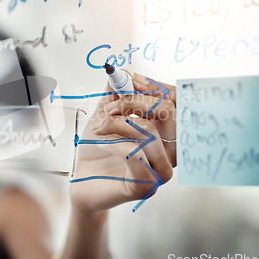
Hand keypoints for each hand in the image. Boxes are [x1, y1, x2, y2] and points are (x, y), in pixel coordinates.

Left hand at [70, 72, 176, 212]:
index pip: (178, 101)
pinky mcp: (144, 187)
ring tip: (99, 128)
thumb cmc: (97, 150)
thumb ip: (116, 92)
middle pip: (167, 110)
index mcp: (166, 132)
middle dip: (132, 101)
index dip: (156, 86)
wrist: (80, 181)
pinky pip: (135, 155)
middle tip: (108, 109)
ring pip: (150, 131)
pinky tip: (102, 144)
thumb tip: (123, 71)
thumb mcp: (105, 114)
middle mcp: (170, 151)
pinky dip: (114, 144)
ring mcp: (160, 170)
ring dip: (117, 123)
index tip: (130, 79)